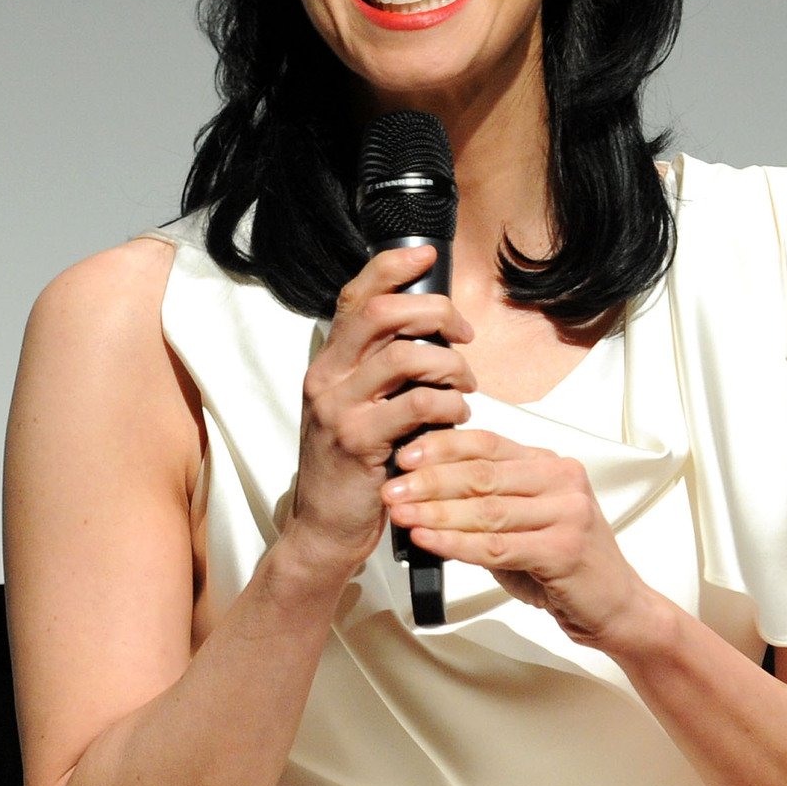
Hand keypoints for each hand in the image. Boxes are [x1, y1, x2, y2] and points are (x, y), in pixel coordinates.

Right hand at [288, 246, 474, 569]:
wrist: (323, 529)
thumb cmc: (352, 468)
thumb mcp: (355, 409)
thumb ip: (379, 371)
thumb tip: (430, 332)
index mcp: (328, 364)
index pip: (355, 296)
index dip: (392, 267)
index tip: (428, 256)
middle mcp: (327, 378)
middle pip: (383, 312)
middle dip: (435, 312)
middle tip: (462, 334)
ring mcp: (339, 409)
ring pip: (407, 355)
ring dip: (451, 365)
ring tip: (464, 386)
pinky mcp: (359, 442)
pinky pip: (418, 405)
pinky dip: (450, 404)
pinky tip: (456, 417)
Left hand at [383, 428, 665, 649]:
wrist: (615, 607)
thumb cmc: (563, 564)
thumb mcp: (523, 522)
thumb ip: (484, 504)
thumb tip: (420, 492)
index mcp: (549, 465)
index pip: (487, 443)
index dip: (441, 447)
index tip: (403, 455)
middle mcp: (562, 481)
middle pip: (482, 474)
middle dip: (429, 481)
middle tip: (391, 489)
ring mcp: (568, 513)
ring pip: (486, 510)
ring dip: (436, 512)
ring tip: (402, 515)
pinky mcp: (564, 549)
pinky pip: (497, 545)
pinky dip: (457, 542)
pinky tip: (429, 540)